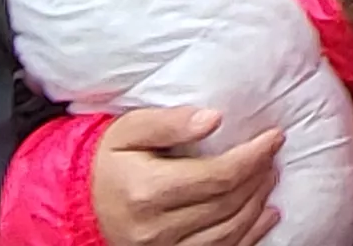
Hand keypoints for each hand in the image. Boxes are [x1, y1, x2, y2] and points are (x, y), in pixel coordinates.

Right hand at [90, 106, 283, 245]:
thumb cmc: (108, 160)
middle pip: (227, 205)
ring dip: (257, 205)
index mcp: (147, 191)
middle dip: (258, 177)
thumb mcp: (130, 129)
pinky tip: (265, 215)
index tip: (273, 137)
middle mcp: (155, 227)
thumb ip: (170, 122)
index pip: (218, 177)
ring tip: (269, 178)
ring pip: (228, 233)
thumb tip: (213, 118)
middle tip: (272, 155)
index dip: (253, 157)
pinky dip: (249, 235)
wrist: (79, 202)